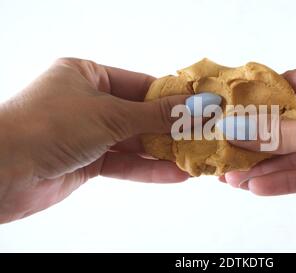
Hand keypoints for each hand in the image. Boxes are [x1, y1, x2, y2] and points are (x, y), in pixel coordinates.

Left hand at [0, 58, 189, 222]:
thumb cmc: (48, 125)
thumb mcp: (109, 114)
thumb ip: (154, 115)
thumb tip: (195, 106)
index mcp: (87, 75)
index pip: (140, 84)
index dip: (172, 96)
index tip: (201, 106)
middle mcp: (87, 102)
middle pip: (139, 114)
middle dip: (171, 127)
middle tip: (203, 135)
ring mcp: (87, 133)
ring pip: (133, 141)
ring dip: (163, 151)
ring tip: (195, 157)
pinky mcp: (86, 162)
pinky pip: (123, 163)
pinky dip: (147, 169)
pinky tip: (174, 174)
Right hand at [224, 46, 295, 231]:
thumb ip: (282, 134)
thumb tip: (239, 129)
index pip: (291, 84)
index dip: (258, 104)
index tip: (229, 117)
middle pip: (294, 119)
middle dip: (261, 142)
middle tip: (228, 154)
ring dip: (271, 164)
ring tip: (235, 178)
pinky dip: (292, 176)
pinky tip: (262, 186)